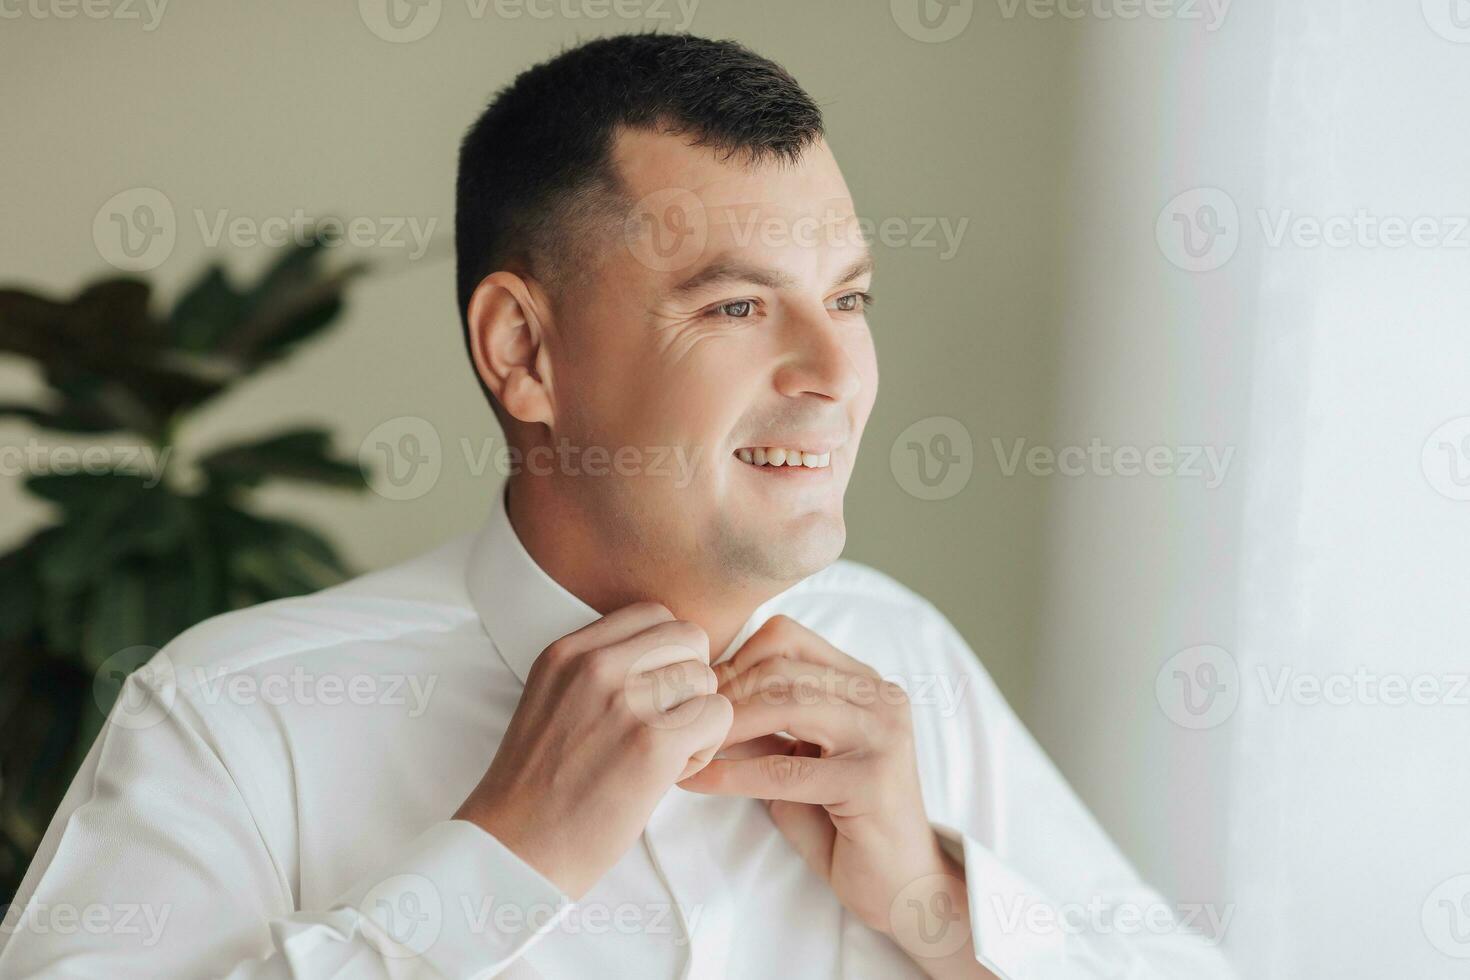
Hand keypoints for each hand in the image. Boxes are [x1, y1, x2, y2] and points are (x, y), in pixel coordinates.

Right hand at [454, 601, 732, 898]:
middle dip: (691, 677)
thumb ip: (599, 670)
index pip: (652, 614)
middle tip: (669, 719)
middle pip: (688, 637)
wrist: (515, 847)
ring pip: (706, 678)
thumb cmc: (538, 785)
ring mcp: (625, 701)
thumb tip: (664, 659)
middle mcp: (595, 666)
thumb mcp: (552, 699)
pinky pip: (716, 716)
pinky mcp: (653, 743)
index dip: (669, 650)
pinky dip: (706, 747)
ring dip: (698, 716)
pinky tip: (673, 770)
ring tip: (667, 751)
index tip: (658, 686)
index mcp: (567, 652)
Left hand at [677, 615, 968, 955]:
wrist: (904, 886)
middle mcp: (881, 698)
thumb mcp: (800, 761)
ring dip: (726, 726)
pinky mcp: (872, 780)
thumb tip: (699, 698)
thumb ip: (764, 726)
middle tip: (684, 723)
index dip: (734, 660)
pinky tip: (699, 780)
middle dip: (723, 692)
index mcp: (866, 683)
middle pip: (780, 665)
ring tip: (689, 748)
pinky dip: (732, 773)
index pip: (786, 637)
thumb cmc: (846, 823)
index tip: (699, 697)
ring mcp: (883, 735)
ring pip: (784, 705)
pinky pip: (784, 769)